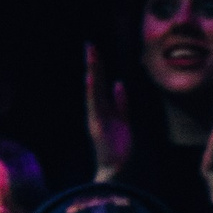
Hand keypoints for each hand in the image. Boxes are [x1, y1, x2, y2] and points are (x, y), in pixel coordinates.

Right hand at [85, 42, 132, 180]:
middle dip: (93, 64)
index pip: (99, 83)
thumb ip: (121, 103)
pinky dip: (92, 91)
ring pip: (93, 90)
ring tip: (90, 55)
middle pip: (95, 82)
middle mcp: (97, 110)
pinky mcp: (97, 125)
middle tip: (90, 45)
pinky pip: (94, 105)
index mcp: (102, 108)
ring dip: (92, 72)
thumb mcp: (123, 119)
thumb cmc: (118, 147)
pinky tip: (91, 78)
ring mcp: (96, 117)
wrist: (115, 168)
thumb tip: (119, 84)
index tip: (95, 50)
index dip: (98, 67)